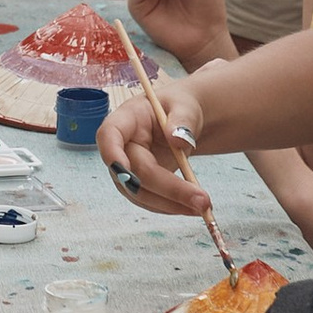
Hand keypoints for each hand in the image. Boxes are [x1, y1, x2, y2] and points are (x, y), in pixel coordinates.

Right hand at [94, 76, 211, 219]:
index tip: (126, 170)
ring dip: (171, 204)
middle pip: (134, 173)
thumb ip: (183, 120)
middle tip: (201, 200)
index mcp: (126, 119)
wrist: (184, 122)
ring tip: (203, 206)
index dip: (112, 154)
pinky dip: (171, 207)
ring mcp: (127, 169)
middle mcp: (121, 147)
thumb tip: (179, 140)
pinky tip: (193, 206)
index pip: (109, 136)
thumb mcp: (186, 106)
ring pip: (140, 194)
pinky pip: (150, 201)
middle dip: (167, 189)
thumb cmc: (180, 108)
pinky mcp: (139, 185)